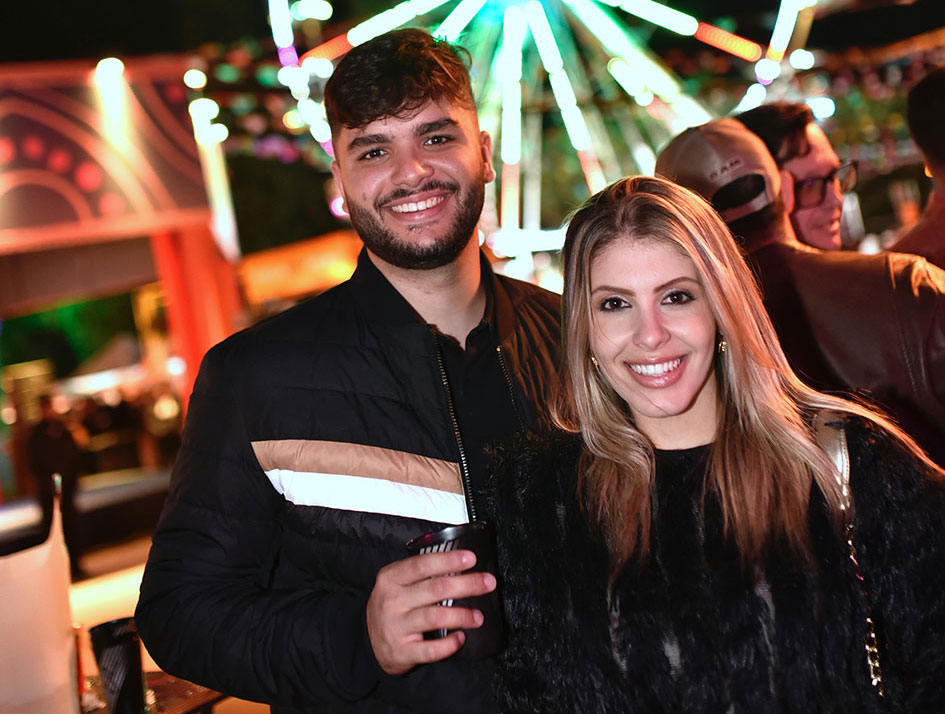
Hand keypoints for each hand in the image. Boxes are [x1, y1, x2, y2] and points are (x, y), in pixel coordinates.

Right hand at [366, 549, 495, 674]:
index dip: (449, 560)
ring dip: (462, 615)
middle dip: (466, 585)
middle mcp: (392, 601)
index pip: (422, 565)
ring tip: (479, 616)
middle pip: (435, 589)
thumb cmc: (392, 606)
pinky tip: (460, 638)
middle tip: (488, 583)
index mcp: (391, 578)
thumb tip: (462, 564)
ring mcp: (395, 627)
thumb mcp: (397, 583)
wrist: (368, 641)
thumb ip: (422, 574)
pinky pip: (430, 650)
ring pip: (434, 617)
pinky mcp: (401, 651)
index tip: (471, 558)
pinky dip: (448, 645)